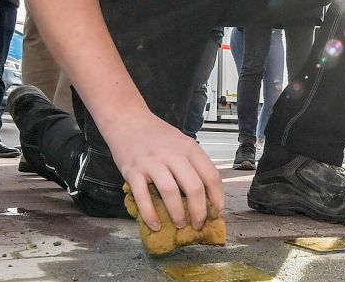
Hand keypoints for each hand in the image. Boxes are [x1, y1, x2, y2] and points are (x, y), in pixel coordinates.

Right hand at [110, 115, 223, 231]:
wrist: (127, 120)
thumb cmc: (157, 135)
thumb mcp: (182, 142)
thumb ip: (192, 163)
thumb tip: (205, 194)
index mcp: (190, 148)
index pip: (211, 175)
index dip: (217, 197)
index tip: (217, 212)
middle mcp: (173, 155)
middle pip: (193, 187)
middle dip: (199, 211)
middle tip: (198, 225)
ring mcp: (152, 163)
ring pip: (170, 193)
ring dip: (178, 214)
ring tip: (180, 225)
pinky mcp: (132, 171)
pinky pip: (142, 197)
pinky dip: (150, 215)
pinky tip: (156, 225)